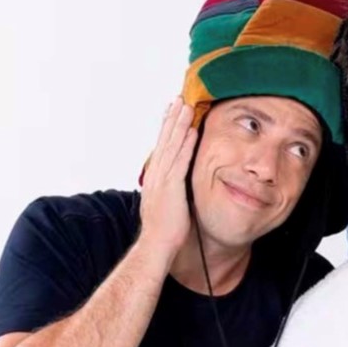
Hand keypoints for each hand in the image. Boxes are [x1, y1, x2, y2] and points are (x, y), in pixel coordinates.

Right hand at [138, 98, 197, 257]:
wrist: (157, 246)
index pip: (161, 147)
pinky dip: (185, 145)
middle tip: (178, 100)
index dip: (167, 128)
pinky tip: (192, 131)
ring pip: (171, 146)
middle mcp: (156, 175)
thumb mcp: (167, 203)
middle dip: (171, 119)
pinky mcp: (171, 187)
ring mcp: (162, 180)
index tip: (172, 112)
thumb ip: (171, 190)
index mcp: (155, 178)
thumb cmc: (165, 230)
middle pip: (164, 141)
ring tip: (186, 106)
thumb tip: (177, 183)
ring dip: (178, 125)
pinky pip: (180, 161)